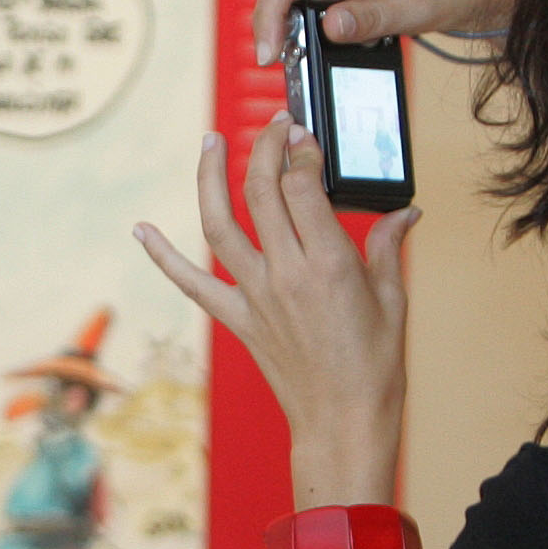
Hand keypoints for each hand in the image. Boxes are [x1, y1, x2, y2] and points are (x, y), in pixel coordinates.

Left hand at [136, 114, 415, 508]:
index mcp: (329, 265)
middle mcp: (285, 274)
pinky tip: (141, 230)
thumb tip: (405, 213)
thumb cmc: (373, 366)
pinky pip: (191, 283)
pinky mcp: (237, 318)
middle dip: (264, 148)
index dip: (302, 152)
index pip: (302, 187)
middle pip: (260, 193)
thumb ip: (387, 247)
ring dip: (210, 178)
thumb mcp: (392, 299)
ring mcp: (255, 296)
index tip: (307, 137)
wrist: (342, 422)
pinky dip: (162, 256)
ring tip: (210, 142)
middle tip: (274, 126)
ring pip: (219, 225)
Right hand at [257, 0, 521, 51]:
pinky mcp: (352, 2)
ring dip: (285, 31)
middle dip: (268, 24)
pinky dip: (307, 37)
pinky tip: (315, 58)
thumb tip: (326, 26)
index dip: (268, 11)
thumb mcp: (412, 8)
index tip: (270, 51)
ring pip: (295, 2)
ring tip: (288, 63)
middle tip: (274, 63)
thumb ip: (369, 18)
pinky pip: (316, 15)